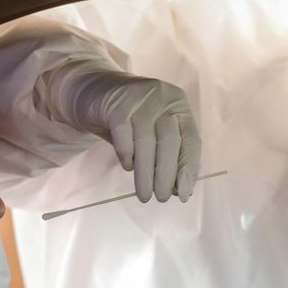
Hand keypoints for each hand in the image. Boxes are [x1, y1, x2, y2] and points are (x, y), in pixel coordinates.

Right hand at [57, 67, 201, 202]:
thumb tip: (179, 189)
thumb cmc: (132, 118)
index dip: (188, 169)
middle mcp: (164, 99)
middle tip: (161, 198)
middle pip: (170, 142)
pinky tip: (128, 167)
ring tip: (144, 195)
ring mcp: (140, 99)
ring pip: (146, 142)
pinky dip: (126, 155)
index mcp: (179, 107)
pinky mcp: (117, 104)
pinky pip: (123, 135)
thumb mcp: (155, 130)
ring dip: (145, 174)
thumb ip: (168, 154)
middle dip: (166, 174)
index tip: (183, 194)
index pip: (191, 140)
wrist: (97, 90)